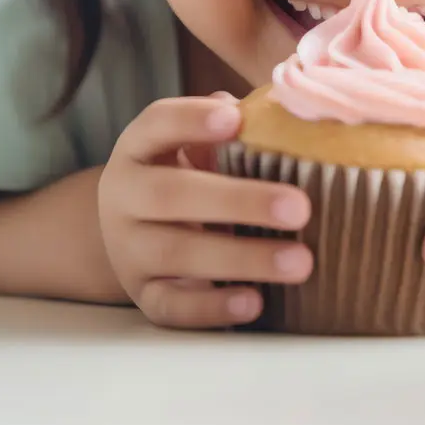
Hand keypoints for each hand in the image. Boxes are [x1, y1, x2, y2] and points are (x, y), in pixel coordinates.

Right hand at [97, 93, 314, 328]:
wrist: (132, 237)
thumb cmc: (187, 181)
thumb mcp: (196, 150)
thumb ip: (231, 131)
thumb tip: (283, 116)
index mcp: (139, 149)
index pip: (156, 125)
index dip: (191, 120)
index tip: (236, 120)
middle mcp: (124, 197)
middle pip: (171, 195)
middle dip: (238, 202)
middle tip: (299, 208)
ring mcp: (129, 250)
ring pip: (176, 254)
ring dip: (241, 258)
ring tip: (299, 262)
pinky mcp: (143, 296)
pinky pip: (172, 307)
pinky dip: (212, 308)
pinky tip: (255, 301)